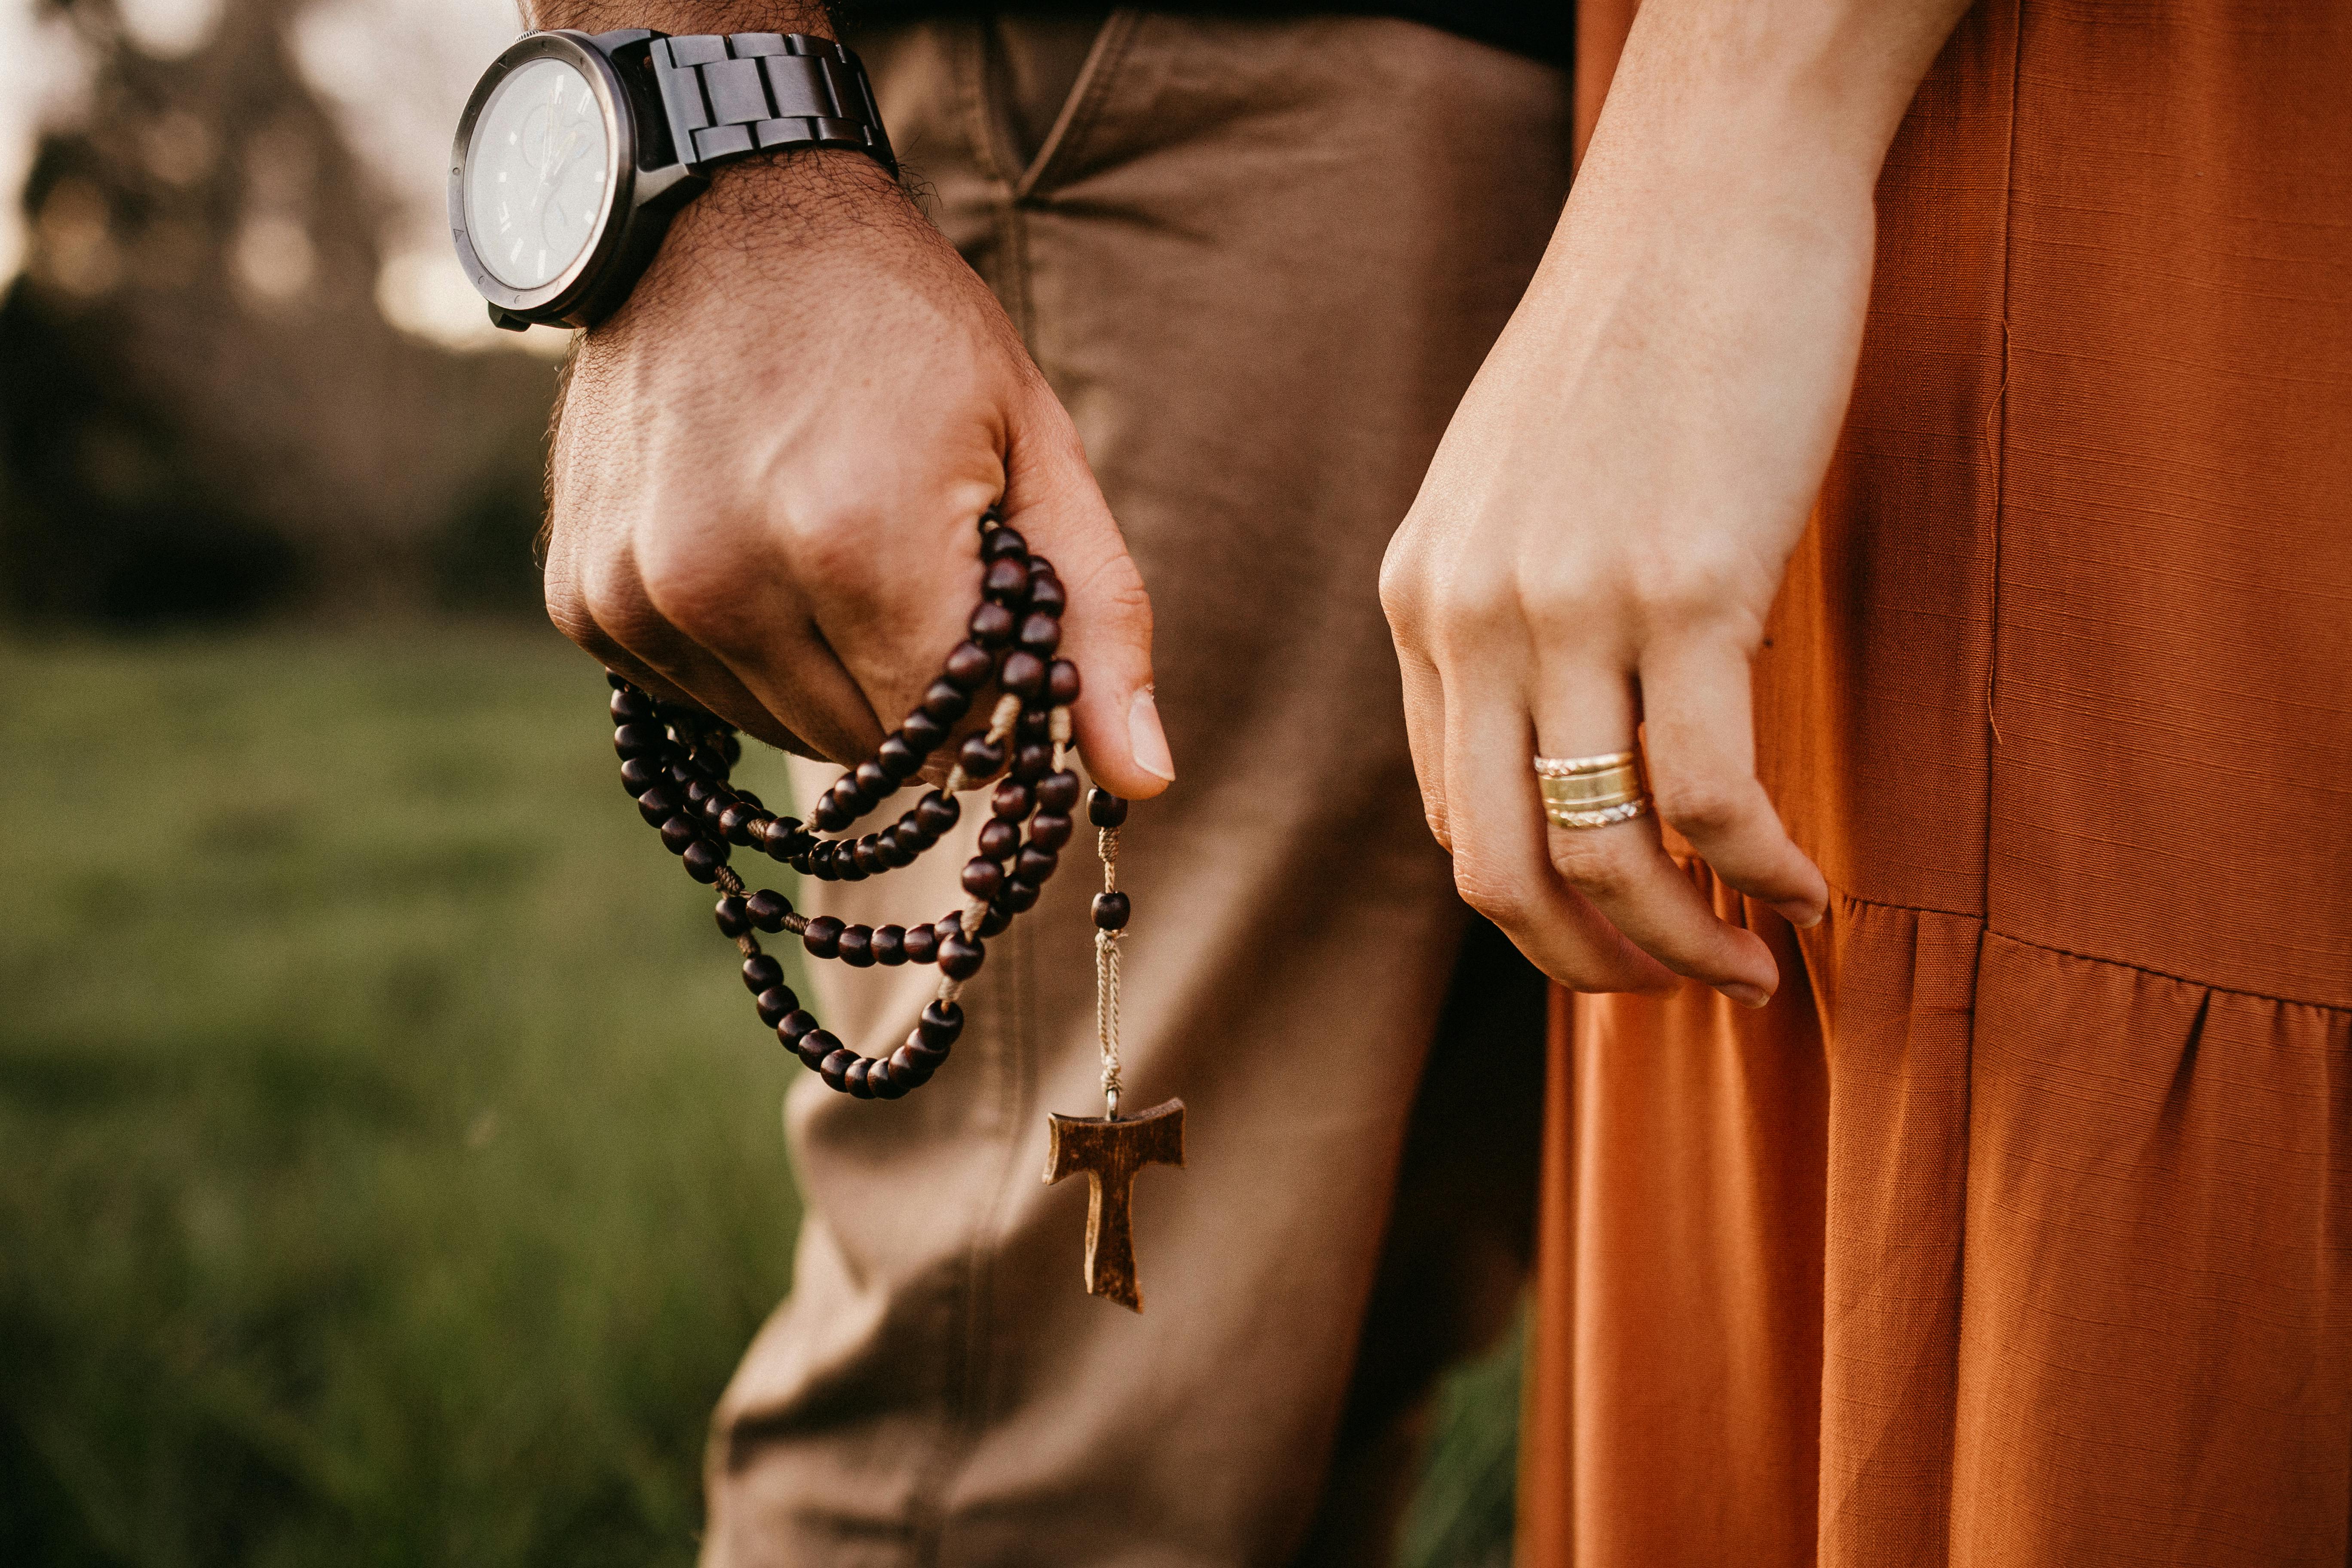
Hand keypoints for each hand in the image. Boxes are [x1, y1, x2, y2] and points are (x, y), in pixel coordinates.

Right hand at [543, 153, 1174, 798]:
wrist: (720, 212)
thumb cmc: (902, 327)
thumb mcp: (1035, 446)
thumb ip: (1095, 621)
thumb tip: (1142, 784)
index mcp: (853, 540)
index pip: (953, 738)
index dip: (992, 710)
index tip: (998, 646)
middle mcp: (725, 580)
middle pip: (867, 748)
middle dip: (913, 692)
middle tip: (916, 571)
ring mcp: (637, 594)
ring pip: (782, 732)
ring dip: (829, 678)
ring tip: (831, 543)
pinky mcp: (584, 600)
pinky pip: (698, 697)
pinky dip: (747, 654)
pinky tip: (756, 548)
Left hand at [1378, 2, 1966, 1003]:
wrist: (1707, 196)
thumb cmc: (1633, 341)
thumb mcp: (1517, 489)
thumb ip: (1513, 614)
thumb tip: (1572, 747)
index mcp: (1421, 598)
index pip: (1449, 814)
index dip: (1530, 910)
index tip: (1612, 939)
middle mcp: (1471, 614)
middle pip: (1499, 870)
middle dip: (1590, 966)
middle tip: (1678, 992)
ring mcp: (1572, 604)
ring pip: (1602, 853)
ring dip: (1687, 947)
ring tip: (1757, 969)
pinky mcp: (1690, 584)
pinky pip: (1709, 796)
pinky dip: (1763, 873)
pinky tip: (1812, 893)